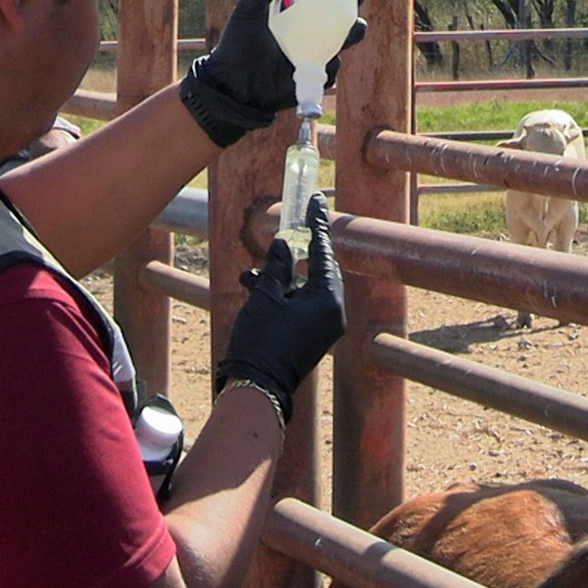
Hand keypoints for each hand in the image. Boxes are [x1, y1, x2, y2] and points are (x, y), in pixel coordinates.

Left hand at [179, 0, 368, 146]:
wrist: (233, 86)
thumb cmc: (238, 45)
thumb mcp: (248, 10)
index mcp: (295, 13)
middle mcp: (309, 32)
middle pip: (340, 15)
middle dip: (353, 4)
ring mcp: (314, 54)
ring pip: (343, 41)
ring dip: (352, 32)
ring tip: (352, 26)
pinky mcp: (315, 77)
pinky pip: (331, 68)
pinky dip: (331, 62)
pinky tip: (322, 59)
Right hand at [215, 193, 345, 421]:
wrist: (257, 386)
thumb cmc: (261, 339)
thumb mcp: (266, 295)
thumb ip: (278, 266)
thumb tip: (286, 245)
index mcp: (328, 298)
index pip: (324, 251)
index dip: (317, 223)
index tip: (316, 200)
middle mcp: (334, 311)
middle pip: (321, 268)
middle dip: (302, 250)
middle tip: (294, 225)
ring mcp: (325, 326)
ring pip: (307, 286)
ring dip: (283, 277)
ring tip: (253, 274)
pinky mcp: (314, 335)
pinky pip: (302, 304)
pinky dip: (283, 294)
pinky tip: (256, 289)